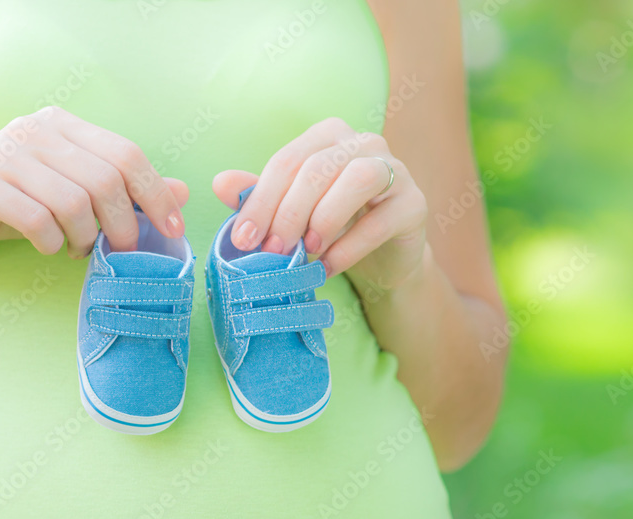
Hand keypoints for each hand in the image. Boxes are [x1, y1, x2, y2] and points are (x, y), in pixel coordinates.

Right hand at [0, 106, 187, 260]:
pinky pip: (38, 221)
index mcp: (63, 125)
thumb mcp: (73, 192)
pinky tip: (49, 246)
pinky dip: (52, 242)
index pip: (127, 154)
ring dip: (84, 238)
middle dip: (123, 225)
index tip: (173, 230)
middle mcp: (35, 130)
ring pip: (74, 203)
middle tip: (121, 250)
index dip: (156, 194)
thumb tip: (182, 192)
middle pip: (105, 180)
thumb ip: (125, 190)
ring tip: (78, 248)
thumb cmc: (15, 201)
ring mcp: (5, 154)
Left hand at [212, 117, 427, 293]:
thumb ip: (260, 197)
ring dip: (324, 218)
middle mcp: (364, 143)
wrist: (384, 260)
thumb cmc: (334, 230)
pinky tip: (329, 267)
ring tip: (305, 253)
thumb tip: (218, 183)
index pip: (288, 161)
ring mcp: (395, 170)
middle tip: (272, 252)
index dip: (261, 201)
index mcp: (329, 137)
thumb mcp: (292, 214)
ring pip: (358, 179)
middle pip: (318, 168)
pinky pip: (381, 219)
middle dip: (288, 213)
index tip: (243, 240)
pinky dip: (350, 246)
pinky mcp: (414, 204)